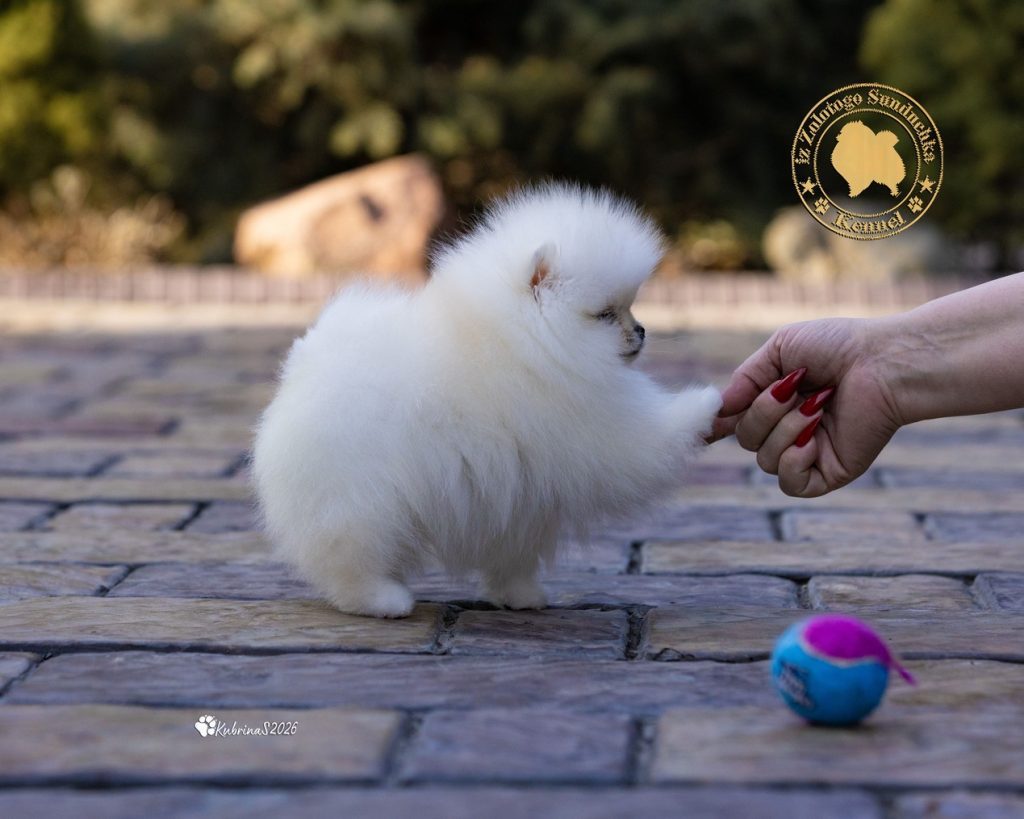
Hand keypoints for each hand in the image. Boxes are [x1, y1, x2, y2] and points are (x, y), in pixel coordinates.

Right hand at [712, 317, 903, 496]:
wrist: (886, 361)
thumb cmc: (839, 347)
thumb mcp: (780, 349)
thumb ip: (745, 379)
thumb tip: (718, 411)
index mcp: (776, 402)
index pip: (736, 422)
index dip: (717, 426)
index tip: (707, 423)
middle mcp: (789, 429)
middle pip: (746, 440)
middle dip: (762, 413)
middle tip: (793, 389)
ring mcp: (808, 453)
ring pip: (765, 461)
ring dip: (784, 430)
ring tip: (817, 406)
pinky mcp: (828, 473)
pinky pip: (791, 484)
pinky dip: (793, 461)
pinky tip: (812, 439)